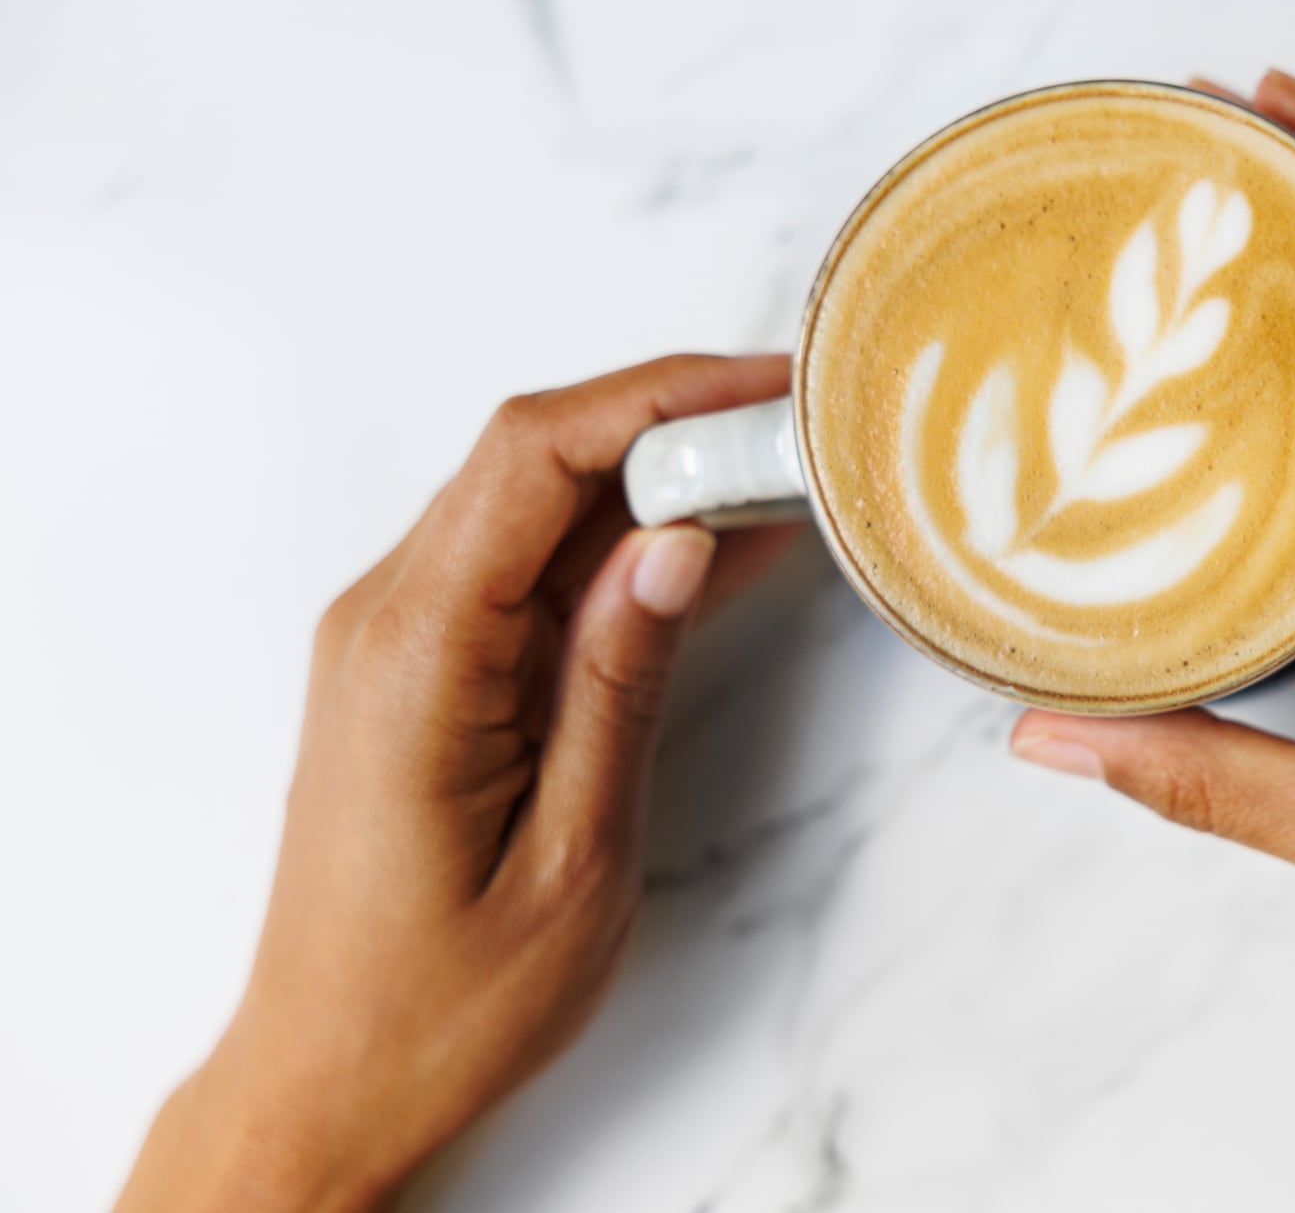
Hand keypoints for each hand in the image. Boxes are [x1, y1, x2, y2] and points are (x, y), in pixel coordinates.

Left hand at [116, 355, 794, 1212]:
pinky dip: (621, 545)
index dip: (658, 397)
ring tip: (778, 475)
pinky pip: (528, 568)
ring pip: (535, 504)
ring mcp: (400, 640)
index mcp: (416, 656)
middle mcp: (388, 621)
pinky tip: (714, 547)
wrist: (328, 1076)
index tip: (767, 387)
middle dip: (671, 421)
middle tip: (798, 426)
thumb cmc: (442, 1001)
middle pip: (534, 459)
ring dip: (654, 478)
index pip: (534, 460)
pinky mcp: (426, 668)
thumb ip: (618, 682)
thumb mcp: (570, 856)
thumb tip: (680, 540)